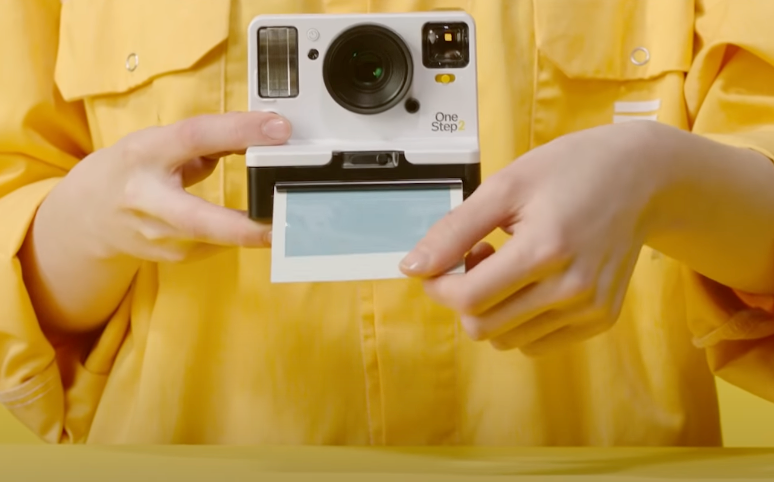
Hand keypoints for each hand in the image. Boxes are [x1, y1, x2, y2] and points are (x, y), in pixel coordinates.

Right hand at [40, 111, 291, 263]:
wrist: (88, 214)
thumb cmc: (132, 169)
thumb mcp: (159, 141)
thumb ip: (207, 138)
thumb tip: (261, 133)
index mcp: (144, 153)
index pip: (194, 137)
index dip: (238, 131)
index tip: (279, 129)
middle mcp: (146, 198)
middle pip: (200, 218)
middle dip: (244, 225)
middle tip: (283, 219)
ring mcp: (157, 236)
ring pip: (214, 239)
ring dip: (251, 231)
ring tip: (282, 220)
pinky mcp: (172, 258)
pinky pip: (216, 245)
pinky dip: (237, 236)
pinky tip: (251, 228)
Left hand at [400, 123, 664, 355]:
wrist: (642, 178)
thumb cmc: (570, 171)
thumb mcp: (505, 186)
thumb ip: (454, 231)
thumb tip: (411, 268)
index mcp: (546, 249)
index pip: (468, 299)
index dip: (438, 286)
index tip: (437, 265)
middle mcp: (573, 289)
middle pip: (484, 327)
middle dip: (462, 298)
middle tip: (477, 256)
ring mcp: (591, 309)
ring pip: (508, 341)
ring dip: (491, 309)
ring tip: (507, 265)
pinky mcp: (602, 319)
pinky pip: (537, 343)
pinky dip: (519, 320)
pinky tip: (530, 283)